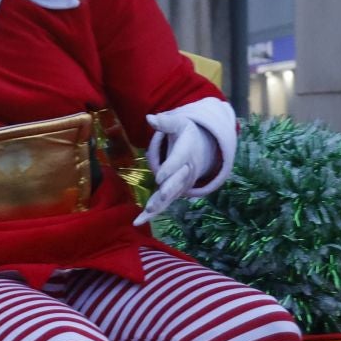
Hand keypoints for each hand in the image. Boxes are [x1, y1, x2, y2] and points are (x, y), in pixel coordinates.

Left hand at [135, 98, 237, 226]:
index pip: (178, 161)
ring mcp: (181, 183)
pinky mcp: (174, 192)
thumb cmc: (185, 133)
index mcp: (186, 153)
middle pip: (176, 182)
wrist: (201, 147)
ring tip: (145, 215)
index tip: (160, 177)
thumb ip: (165, 122)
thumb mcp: (178, 124)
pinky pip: (164, 203)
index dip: (170, 169)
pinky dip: (153, 213)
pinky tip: (138, 222)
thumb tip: (150, 118)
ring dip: (158, 205)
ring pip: (169, 196)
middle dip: (168, 190)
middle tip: (160, 197)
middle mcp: (185, 171)